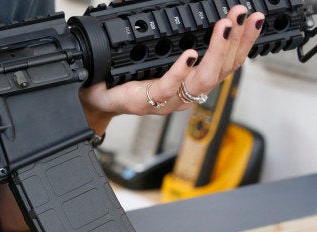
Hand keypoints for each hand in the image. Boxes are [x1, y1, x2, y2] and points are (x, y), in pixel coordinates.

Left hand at [80, 6, 263, 134]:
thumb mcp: (155, 52)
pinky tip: (189, 54)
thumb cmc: (127, 77)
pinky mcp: (149, 101)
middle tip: (243, 15)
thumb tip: (173, 5)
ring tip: (224, 27)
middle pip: (223, 69)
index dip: (243, 41)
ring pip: (203, 79)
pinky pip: (168, 87)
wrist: (98, 96)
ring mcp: (170, 100)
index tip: (253, 18)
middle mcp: (187, 93)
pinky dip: (181, 70)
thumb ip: (172, 36)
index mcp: (193, 81)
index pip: (228, 62)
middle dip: (237, 40)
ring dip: (217, 50)